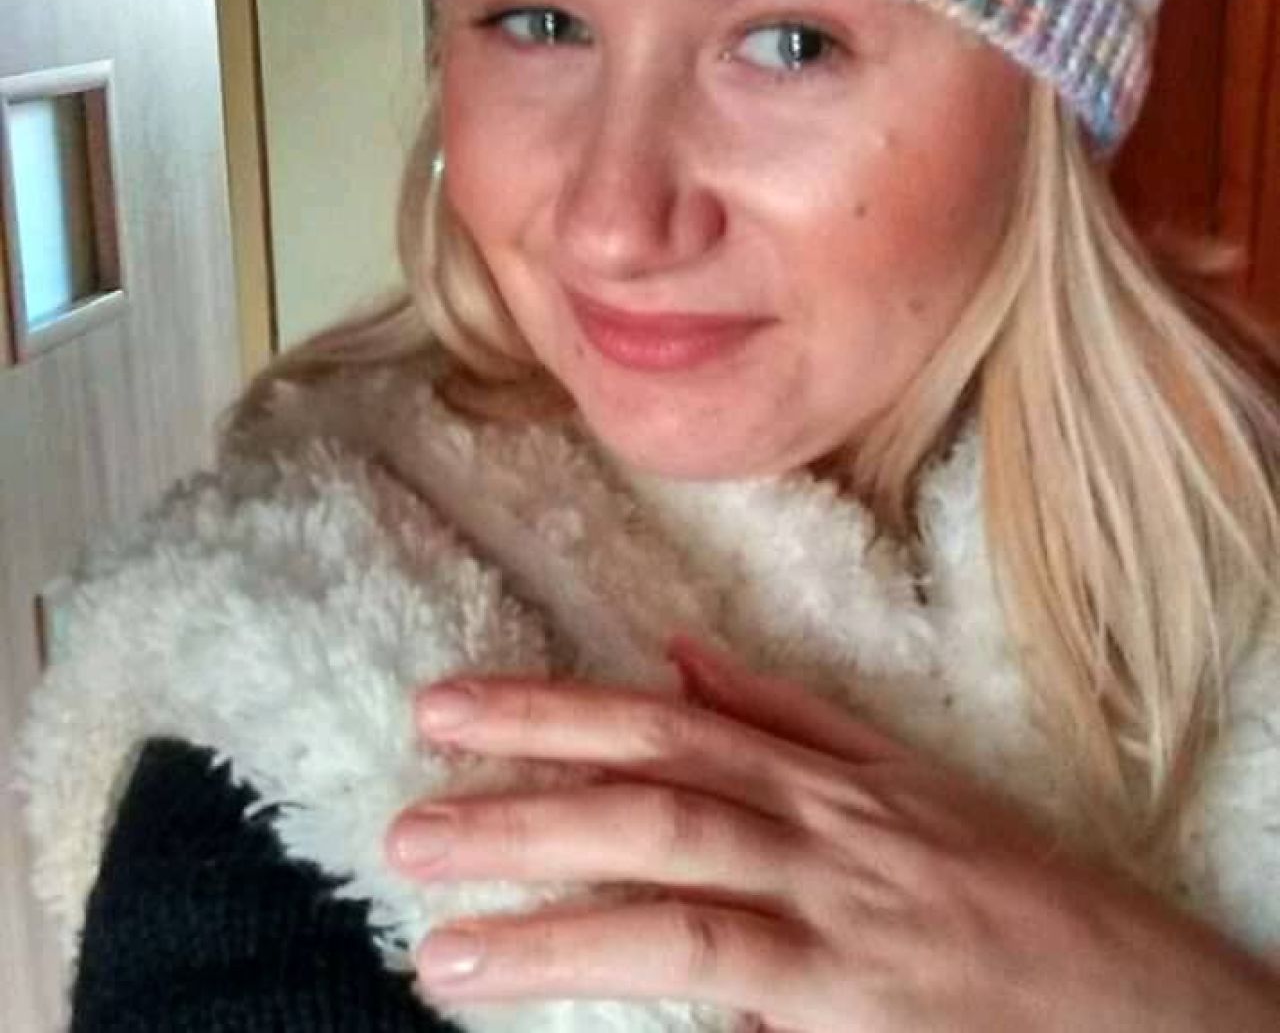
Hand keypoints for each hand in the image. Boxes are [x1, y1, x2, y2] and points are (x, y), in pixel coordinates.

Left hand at [387, 635, 1279, 1031]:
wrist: (1139, 1000)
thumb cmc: (1008, 888)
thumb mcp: (901, 777)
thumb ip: (784, 711)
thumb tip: (680, 651)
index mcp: (820, 771)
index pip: (660, 719)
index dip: (549, 708)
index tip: (447, 709)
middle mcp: (819, 828)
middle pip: (650, 790)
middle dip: (520, 799)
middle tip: (405, 822)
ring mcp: (837, 919)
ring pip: (675, 888)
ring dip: (549, 912)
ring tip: (436, 940)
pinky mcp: (851, 1009)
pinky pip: (731, 984)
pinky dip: (640, 981)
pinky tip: (557, 996)